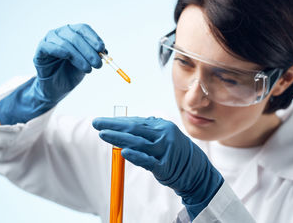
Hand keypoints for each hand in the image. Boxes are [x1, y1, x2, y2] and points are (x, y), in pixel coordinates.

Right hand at [0, 24, 104, 124]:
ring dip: (79, 57)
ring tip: (88, 69)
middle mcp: (60, 33)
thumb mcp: (87, 63)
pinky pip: (48, 46)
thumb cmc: (71, 72)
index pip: (83, 29)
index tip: (102, 49)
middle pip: (75, 36)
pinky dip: (59, 50)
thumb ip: (94, 55)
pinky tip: (68, 57)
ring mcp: (49, 41)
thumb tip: (104, 52)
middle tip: (98, 64)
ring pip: (65, 43)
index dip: (94, 38)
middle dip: (89, 51)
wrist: (57, 88)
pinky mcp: (40, 51)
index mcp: (72, 33)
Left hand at [92, 116, 223, 219]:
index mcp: (162, 126)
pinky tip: (123, 152)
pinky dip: (136, 156)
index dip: (116, 121)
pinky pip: (148, 161)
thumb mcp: (163, 136)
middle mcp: (164, 135)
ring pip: (138, 143)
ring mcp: (165, 150)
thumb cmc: (175, 152)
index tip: (100, 121)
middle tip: (96, 123)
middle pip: (134, 129)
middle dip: (113, 126)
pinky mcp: (165, 166)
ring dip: (119, 138)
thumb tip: (125, 126)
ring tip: (103, 135)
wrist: (196, 170)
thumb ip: (146, 131)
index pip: (135, 121)